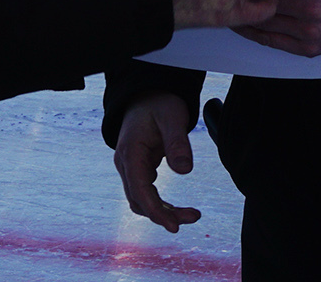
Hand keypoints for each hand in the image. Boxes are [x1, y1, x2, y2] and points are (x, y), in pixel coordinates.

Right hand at [113, 93, 198, 232]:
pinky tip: (177, 208)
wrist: (146, 95)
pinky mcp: (139, 169)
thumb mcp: (172, 117)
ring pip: (142, 200)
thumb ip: (177, 143)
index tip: (174, 225)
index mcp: (130, 153)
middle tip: (194, 216)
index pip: (140, 190)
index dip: (156, 211)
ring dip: (163, 212)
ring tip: (191, 214)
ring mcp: (130, 168)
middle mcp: (126, 164)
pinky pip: (146, 193)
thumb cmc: (159, 103)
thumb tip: (184, 171)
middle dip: (164, 214)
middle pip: (141, 201)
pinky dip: (161, 204)